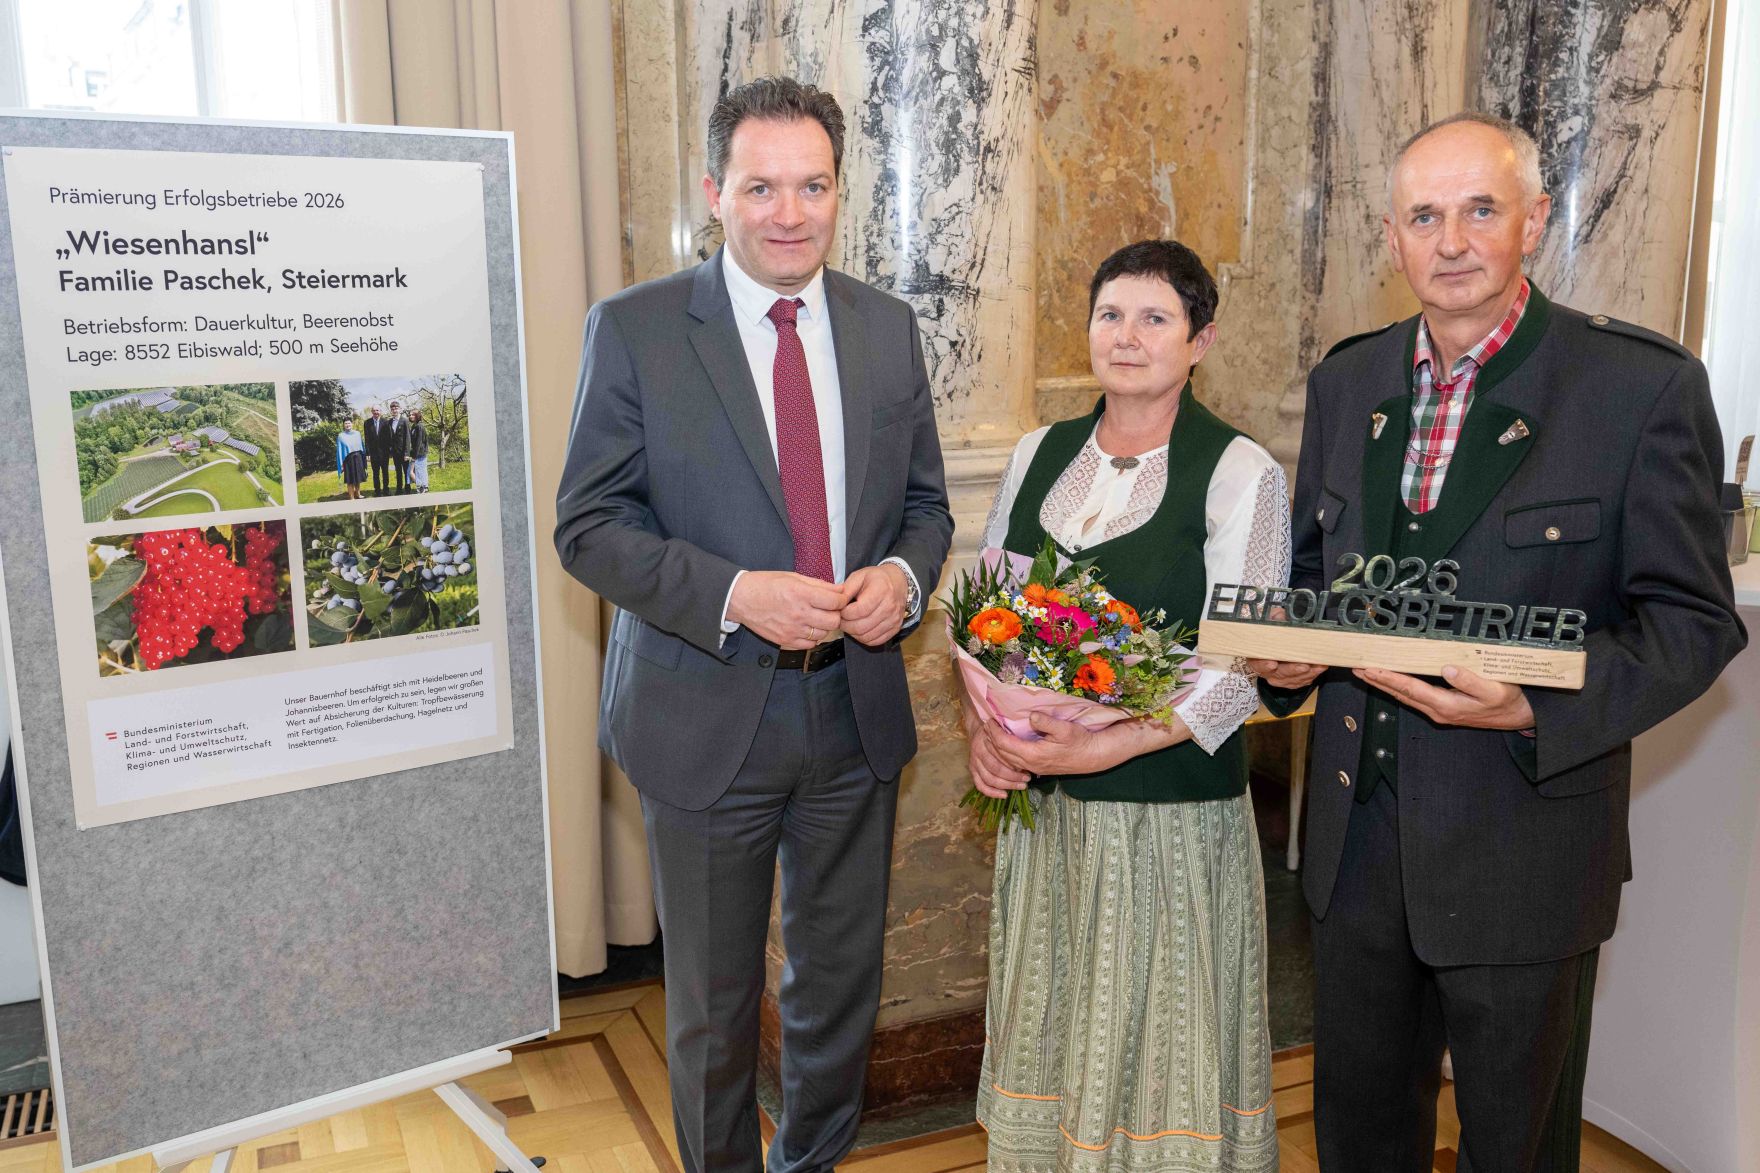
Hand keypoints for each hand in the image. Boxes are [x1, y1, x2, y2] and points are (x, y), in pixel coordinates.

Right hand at [728, 571, 848, 649]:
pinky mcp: (785, 640)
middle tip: (829, 609)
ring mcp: (792, 629)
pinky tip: (806, 627)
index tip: (839, 598)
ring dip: (823, 626)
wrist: (741, 599)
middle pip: (833, 621)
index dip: (842, 599)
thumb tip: (839, 589)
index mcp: (801, 593)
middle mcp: (798, 613)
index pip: (836, 601)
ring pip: (823, 634)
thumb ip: (818, 584)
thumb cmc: (765, 584)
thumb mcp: (792, 577)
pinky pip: (810, 644)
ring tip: (815, 617)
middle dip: (835, 614)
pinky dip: (812, 637)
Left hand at [839, 563, 909, 646]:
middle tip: (841, 620)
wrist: (898, 582)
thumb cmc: (876, 579)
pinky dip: (864, 638)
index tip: (840, 610)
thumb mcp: (859, 576)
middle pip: (861, 626)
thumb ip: (846, 590)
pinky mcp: (895, 629)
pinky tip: (859, 629)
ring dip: (853, 633)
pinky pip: (875, 641)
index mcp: (881, 590)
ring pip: (867, 636)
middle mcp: (890, 606)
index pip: (859, 610)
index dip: (845, 614)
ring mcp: (894, 619)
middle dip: (846, 625)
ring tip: (849, 624)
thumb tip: (835, 604)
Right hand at [962, 702, 1030, 797]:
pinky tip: (1004, 795)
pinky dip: (991, 792)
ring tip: (1021, 786)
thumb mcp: (1008, 724)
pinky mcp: (972, 769)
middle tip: (1027, 778)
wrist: (981, 727)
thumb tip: (1031, 733)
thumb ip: (1016, 734)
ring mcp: (973, 761)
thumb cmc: (999, 727)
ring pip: (989, 778)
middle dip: (1013, 776)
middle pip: (995, 768)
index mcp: (986, 738)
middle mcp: (978, 750)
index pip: (1000, 755)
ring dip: (1006, 785)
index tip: (1029, 767)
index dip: (1015, 763)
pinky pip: (980, 784)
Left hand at [983, 712, 1133, 777]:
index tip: (988, 720)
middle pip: (1002, 754)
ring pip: (1008, 761)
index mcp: (1033, 754)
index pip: (1005, 745)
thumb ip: (1046, 722)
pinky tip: (1006, 745)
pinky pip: (1015, 763)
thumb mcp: (1065, 728)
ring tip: (992, 734)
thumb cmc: (1080, 741)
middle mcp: (1030, 764)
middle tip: (986, 725)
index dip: (994, 733)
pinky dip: (1006, 754)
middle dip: (992, 740)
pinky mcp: (1038, 768)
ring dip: (998, 748)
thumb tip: (1031, 715)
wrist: (1092, 757)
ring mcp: (1034, 768)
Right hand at [1245, 610, 1325, 689]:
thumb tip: (1281, 617)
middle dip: (1291, 670)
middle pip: (1277, 674)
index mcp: (1257, 655)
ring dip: (1306, 674)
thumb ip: (1275, 619)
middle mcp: (1266, 669)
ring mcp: (1279, 676)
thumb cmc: (1276, 628)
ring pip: (1291, 680)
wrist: (1284, 635)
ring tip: (1318, 666)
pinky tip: (1320, 667)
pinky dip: (1312, 675)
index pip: (1257, 663)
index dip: (1263, 665)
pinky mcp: (1291, 680)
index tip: (1273, 664)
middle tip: (1304, 666)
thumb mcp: (1273, 619)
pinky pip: (1301, 681)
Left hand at [1354, 664, 1534, 729]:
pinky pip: (1414, 696)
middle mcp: (1438, 710)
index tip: (1370, 669)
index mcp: (1447, 705)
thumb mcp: (1495, 690)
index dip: (1388, 678)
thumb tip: (1447, 669)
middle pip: (1401, 694)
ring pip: (1405, 696)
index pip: (1410, 689)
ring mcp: (1439, 711)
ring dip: (1384, 684)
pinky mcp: (1442, 708)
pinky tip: (1390, 679)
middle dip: (1377, 681)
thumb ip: (1470, 681)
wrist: (1518, 717)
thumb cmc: (1508, 700)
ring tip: (1366, 672)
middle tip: (1356, 668)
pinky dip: (1399, 687)